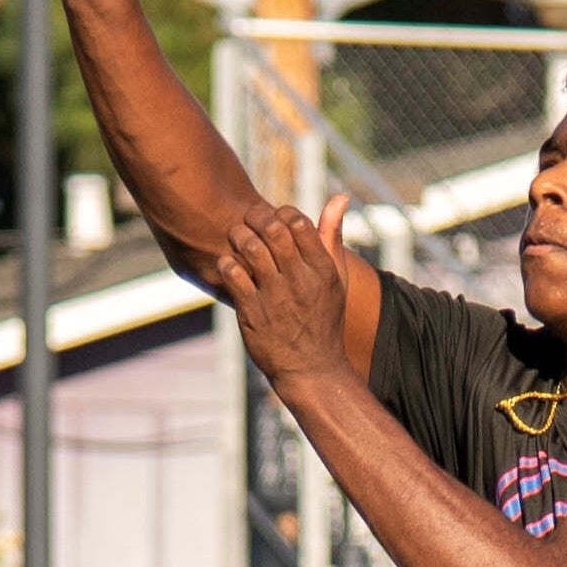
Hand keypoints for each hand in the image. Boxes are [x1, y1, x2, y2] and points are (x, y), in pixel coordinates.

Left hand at [218, 190, 353, 386]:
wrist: (311, 370)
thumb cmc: (323, 320)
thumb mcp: (335, 279)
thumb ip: (332, 236)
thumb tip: (339, 197)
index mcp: (321, 270)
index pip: (298, 222)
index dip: (281, 212)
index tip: (274, 220)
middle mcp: (300, 281)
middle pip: (273, 230)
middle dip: (256, 218)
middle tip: (248, 222)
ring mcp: (275, 297)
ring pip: (250, 248)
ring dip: (239, 237)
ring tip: (236, 239)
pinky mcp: (252, 313)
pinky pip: (233, 275)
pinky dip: (227, 264)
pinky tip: (229, 266)